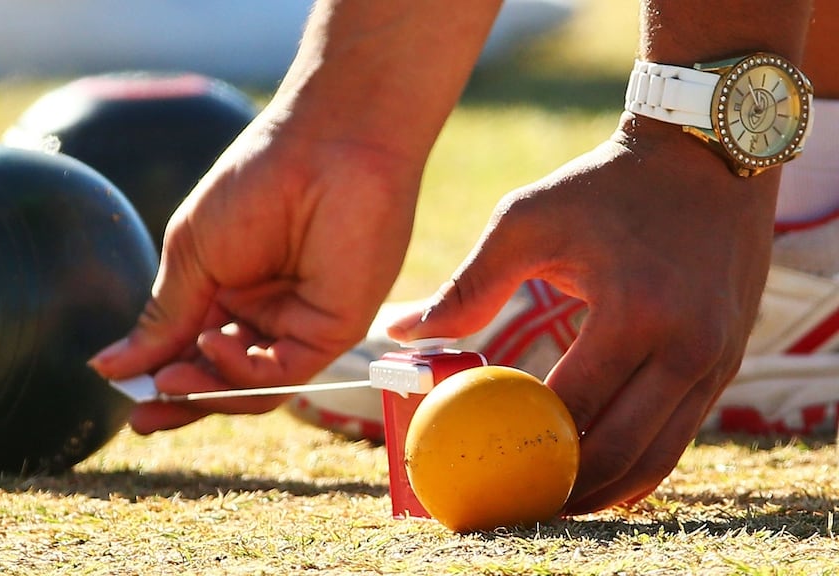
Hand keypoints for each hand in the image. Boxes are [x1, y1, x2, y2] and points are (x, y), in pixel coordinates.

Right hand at [89, 114, 422, 432]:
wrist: (323, 147)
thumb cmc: (255, 182)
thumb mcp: (191, 254)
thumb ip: (162, 318)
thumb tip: (109, 367)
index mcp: (230, 291)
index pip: (192, 351)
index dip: (158, 376)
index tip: (122, 392)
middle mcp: (266, 314)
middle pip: (221, 378)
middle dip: (180, 400)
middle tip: (143, 419)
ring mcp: (300, 324)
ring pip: (251, 386)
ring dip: (206, 392)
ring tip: (167, 382)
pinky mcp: (331, 330)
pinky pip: (282, 372)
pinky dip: (242, 370)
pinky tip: (211, 346)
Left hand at [389, 114, 779, 513]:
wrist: (704, 159)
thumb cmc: (604, 186)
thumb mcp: (526, 220)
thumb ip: (467, 285)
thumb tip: (402, 332)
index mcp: (634, 310)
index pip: (569, 407)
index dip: (521, 446)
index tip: (479, 464)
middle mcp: (686, 346)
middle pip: (616, 451)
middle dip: (561, 488)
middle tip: (511, 502)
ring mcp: (715, 361)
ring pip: (655, 459)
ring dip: (600, 490)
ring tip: (549, 501)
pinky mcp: (725, 364)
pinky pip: (677, 436)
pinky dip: (635, 464)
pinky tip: (595, 474)